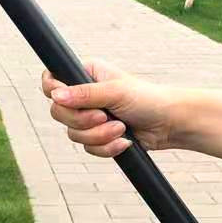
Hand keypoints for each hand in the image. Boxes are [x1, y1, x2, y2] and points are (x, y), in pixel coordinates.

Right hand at [40, 59, 181, 157]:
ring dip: (99, 136)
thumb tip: (56, 95)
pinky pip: (88, 147)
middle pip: (59, 112)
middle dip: (83, 120)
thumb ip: (84, 94)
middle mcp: (83, 95)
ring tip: (121, 129)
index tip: (66, 100)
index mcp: (85, 74)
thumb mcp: (115, 92)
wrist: (169, 123)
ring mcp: (89, 117)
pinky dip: (107, 147)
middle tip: (104, 116)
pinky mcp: (98, 136)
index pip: (52, 80)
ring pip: (73, 133)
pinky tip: (124, 141)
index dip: (53, 91)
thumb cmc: (147, 99)